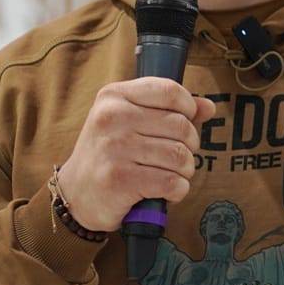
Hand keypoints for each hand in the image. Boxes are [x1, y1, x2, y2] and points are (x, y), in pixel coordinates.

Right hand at [55, 78, 216, 232]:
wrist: (75, 194)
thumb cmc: (110, 154)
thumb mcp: (131, 122)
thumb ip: (169, 110)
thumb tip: (208, 106)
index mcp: (114, 96)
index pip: (170, 91)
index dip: (188, 109)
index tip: (184, 123)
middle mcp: (112, 118)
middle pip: (181, 125)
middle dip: (190, 146)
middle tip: (177, 157)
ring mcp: (114, 148)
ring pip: (179, 155)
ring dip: (185, 170)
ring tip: (171, 174)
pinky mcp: (119, 180)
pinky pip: (171, 182)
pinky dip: (178, 190)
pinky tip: (167, 191)